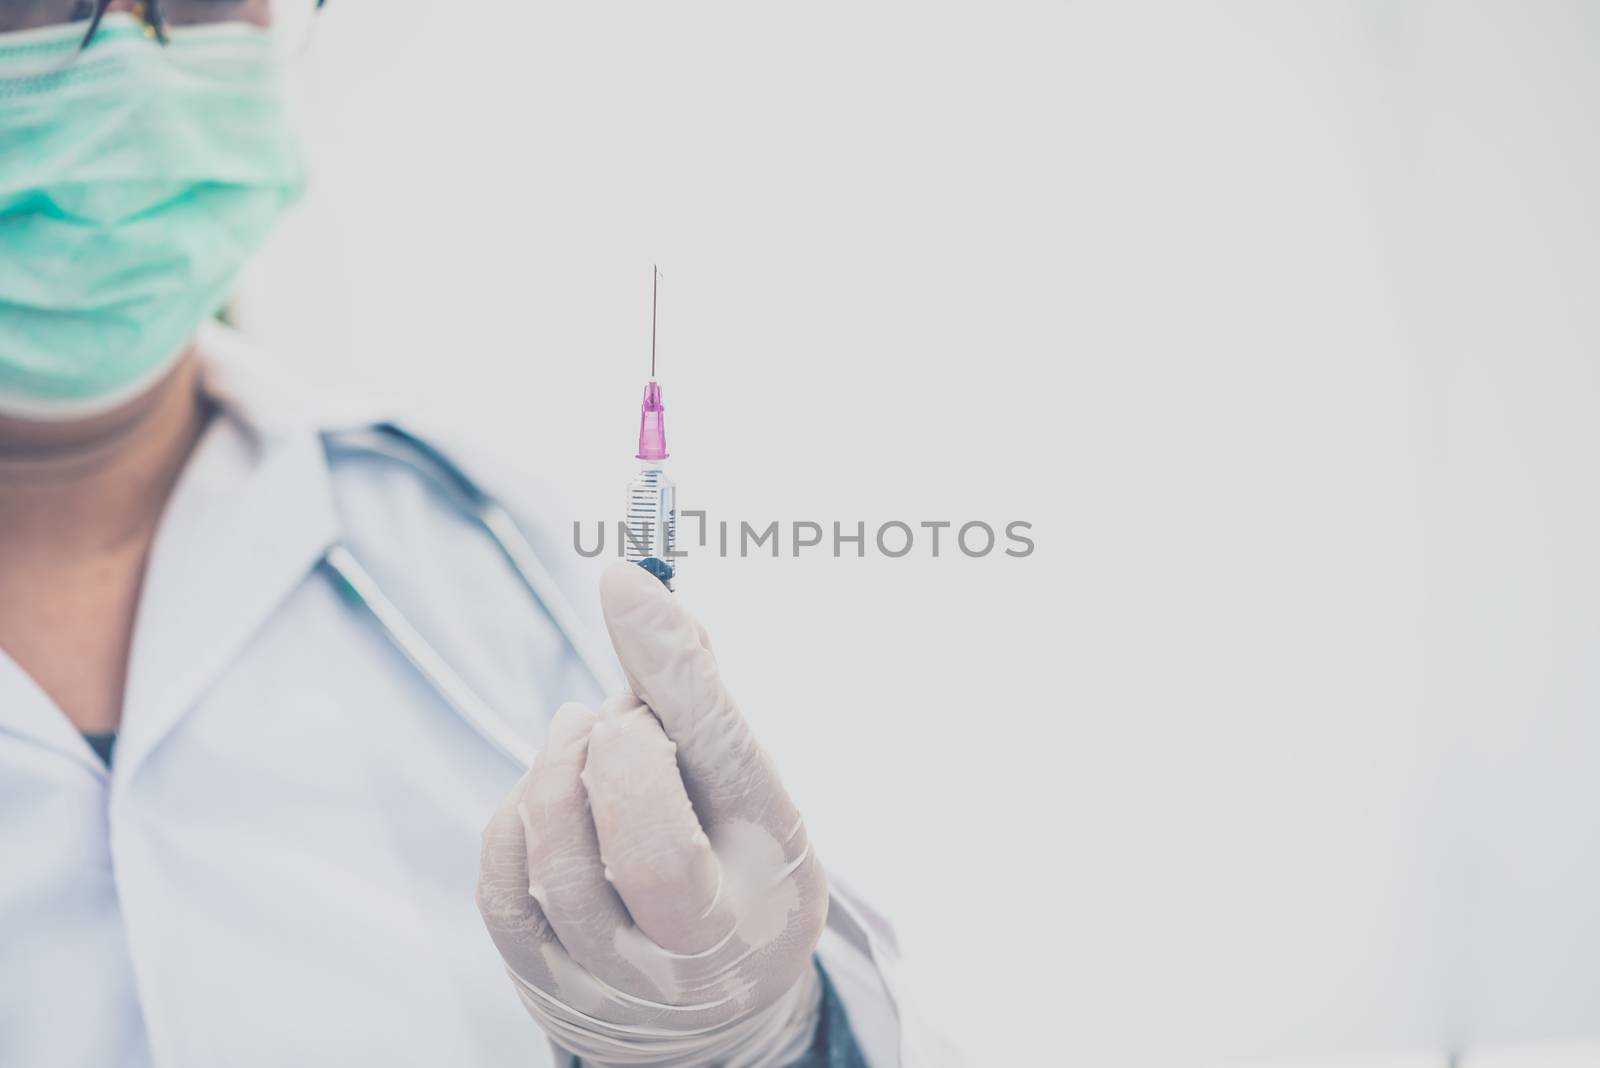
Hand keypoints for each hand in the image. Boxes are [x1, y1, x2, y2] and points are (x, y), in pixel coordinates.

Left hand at [477, 563, 828, 1066]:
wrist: (712, 1010)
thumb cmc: (741, 872)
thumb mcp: (757, 799)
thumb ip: (704, 706)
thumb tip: (641, 593)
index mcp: (761, 892)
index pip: (714, 768)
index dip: (668, 670)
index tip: (625, 579)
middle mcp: (688, 957)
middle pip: (631, 823)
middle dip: (621, 738)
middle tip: (633, 720)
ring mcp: (606, 978)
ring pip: (551, 841)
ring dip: (564, 763)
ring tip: (596, 746)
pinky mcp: (540, 979)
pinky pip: (501, 876)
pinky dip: (520, 814)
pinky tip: (557, 799)